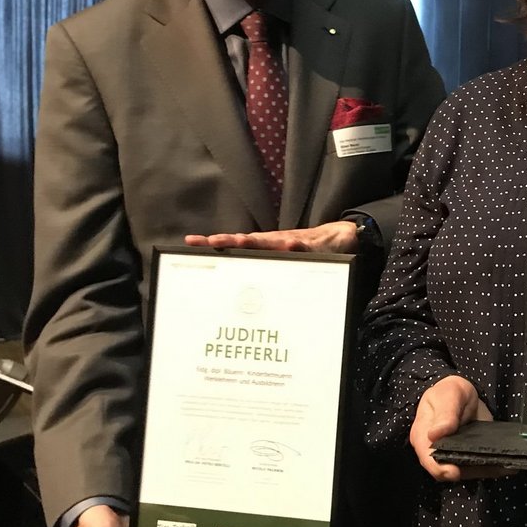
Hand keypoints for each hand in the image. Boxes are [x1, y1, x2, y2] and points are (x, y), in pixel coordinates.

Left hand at [185, 220, 357, 253]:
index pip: (234, 246)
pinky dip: (296, 246)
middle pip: (245, 241)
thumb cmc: (304, 252)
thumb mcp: (281, 263)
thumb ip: (263, 270)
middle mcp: (272, 242)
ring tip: (239, 241)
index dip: (213, 244)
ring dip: (255, 241)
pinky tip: (290, 246)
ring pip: (270, 241)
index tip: (189, 243)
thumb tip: (238, 289)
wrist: (337, 237)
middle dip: (226, 241)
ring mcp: (290, 242)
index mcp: (263, 248)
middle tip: (206, 242)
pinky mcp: (311, 246)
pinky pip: (303, 248)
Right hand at [410, 375, 508, 481]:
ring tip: (505, 465)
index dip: (441, 469)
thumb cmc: (449, 392)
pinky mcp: (468, 456)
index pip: (428, 460)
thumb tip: (435, 434)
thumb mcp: (448, 396)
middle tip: (493, 465)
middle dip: (471, 471)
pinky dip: (492, 467)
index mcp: (424, 438)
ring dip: (486, 470)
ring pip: (468, 470)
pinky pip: (478, 466)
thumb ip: (445, 413)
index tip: (455, 471)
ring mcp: (454, 456)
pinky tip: (507, 465)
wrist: (462, 395)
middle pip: (450, 470)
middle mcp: (437, 452)